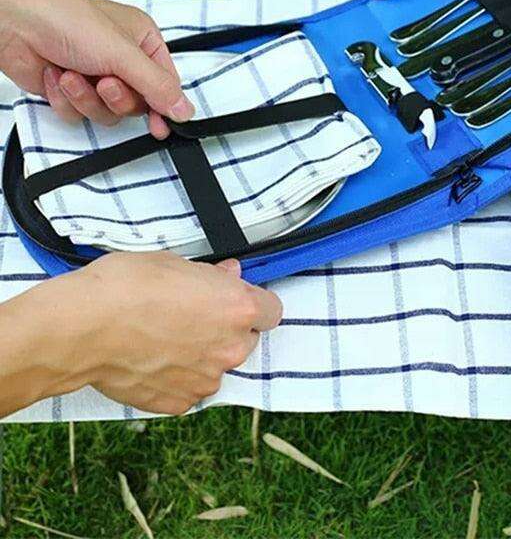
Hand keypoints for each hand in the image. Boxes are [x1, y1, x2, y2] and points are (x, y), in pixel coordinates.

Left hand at [0, 0, 193, 137]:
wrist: (12, 24)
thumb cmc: (63, 20)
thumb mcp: (122, 54)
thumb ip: (157, 86)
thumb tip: (184, 110)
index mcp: (142, 40)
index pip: (165, 82)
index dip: (164, 105)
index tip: (161, 126)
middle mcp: (121, 58)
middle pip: (136, 102)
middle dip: (116, 98)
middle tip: (105, 84)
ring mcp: (95, 75)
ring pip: (108, 112)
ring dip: (87, 98)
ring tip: (72, 76)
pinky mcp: (71, 90)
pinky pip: (80, 114)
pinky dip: (66, 99)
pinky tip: (56, 77)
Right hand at [75, 252, 281, 414]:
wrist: (83, 328)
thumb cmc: (126, 288)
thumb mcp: (176, 263)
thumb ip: (213, 276)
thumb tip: (228, 276)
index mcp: (239, 309)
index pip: (272, 310)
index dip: (253, 303)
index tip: (236, 300)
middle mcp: (231, 348)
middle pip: (246, 339)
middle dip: (226, 330)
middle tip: (192, 317)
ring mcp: (207, 379)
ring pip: (216, 365)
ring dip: (201, 355)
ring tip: (164, 338)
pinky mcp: (180, 402)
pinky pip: (190, 388)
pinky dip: (177, 377)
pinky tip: (152, 359)